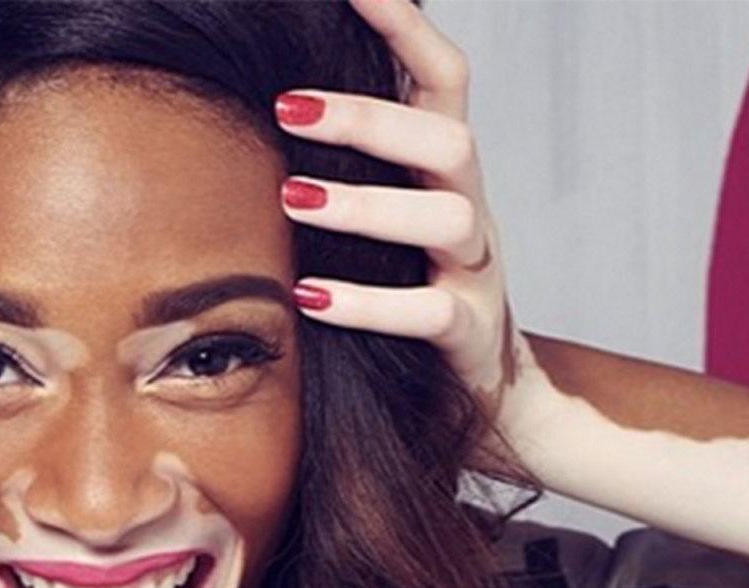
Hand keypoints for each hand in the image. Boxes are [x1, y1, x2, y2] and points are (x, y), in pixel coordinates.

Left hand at [280, 0, 534, 448]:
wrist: (482, 391)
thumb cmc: (408, 284)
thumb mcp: (383, 214)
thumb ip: (346, 161)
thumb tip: (265, 102)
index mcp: (445, 167)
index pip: (442, 76)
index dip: (406, 25)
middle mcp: (470, 206)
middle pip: (449, 137)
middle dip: (369, 117)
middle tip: (286, 106)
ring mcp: (476, 269)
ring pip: (447, 218)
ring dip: (367, 205)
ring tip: (293, 199)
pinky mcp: (467, 331)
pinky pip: (428, 312)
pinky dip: (368, 302)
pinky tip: (309, 297)